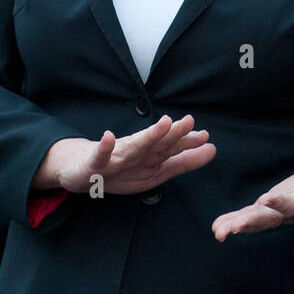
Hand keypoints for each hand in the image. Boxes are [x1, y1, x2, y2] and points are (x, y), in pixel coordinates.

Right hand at [34, 114, 215, 194]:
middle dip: (172, 133)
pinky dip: (104, 147)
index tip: (205, 135)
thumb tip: (212, 149)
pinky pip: (100, 156)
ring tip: (162, 124)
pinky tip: (108, 137)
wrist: (80, 171)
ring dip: (147, 135)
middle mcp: (134, 152)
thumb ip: (183, 161)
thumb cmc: (120, 168)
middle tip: (188, 122)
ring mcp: (114, 157)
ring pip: (133, 147)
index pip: (170, 147)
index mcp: (149, 156)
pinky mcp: (94, 164)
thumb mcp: (155, 169)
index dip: (186, 141)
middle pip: (155, 143)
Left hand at [211, 149, 293, 241]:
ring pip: (258, 220)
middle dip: (252, 223)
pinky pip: (252, 215)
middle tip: (232, 229)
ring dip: (237, 225)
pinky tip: (217, 226)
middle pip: (272, 218)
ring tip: (218, 232)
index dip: (283, 203)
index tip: (266, 200)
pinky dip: (235, 220)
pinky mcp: (272, 207)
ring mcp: (282, 211)